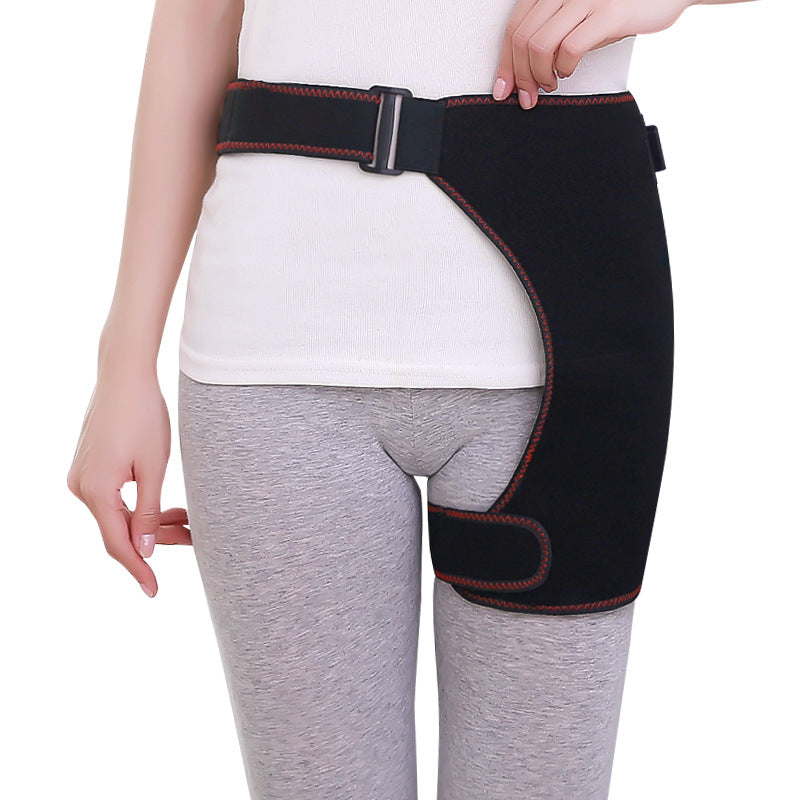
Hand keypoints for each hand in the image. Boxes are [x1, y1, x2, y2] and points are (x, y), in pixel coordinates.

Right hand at [66, 368, 190, 597]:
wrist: (124, 374)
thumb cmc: (143, 416)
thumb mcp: (153, 467)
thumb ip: (149, 511)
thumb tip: (145, 549)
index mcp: (96, 491)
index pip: (118, 544)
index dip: (139, 569)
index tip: (154, 590)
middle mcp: (81, 487)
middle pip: (120, 528)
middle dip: (156, 538)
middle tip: (193, 538)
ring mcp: (82, 475)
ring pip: (119, 513)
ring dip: (151, 520)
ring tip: (186, 520)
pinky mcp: (89, 465)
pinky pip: (114, 497)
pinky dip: (140, 504)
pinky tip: (166, 506)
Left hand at [494, 0, 692, 107]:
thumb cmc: (621, 4)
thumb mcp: (579, 14)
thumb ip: (552, 32)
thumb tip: (525, 70)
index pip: (514, 26)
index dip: (504, 62)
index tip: (503, 88)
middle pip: (522, 39)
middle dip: (520, 76)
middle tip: (527, 96)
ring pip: (540, 46)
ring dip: (540, 75)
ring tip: (551, 83)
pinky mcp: (608, 12)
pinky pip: (569, 49)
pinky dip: (564, 68)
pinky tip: (569, 71)